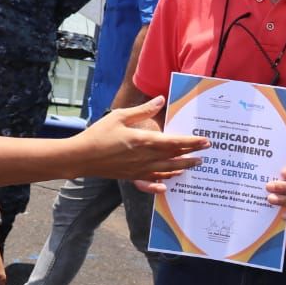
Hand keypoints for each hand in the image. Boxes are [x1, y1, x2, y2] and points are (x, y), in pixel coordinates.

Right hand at [78, 96, 207, 182]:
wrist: (80, 157)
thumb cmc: (98, 134)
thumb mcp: (120, 117)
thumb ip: (142, 110)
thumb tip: (160, 100)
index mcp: (144, 141)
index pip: (175, 142)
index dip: (192, 142)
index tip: (205, 141)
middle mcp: (145, 158)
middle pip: (174, 157)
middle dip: (191, 155)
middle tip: (205, 154)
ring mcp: (139, 170)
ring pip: (166, 170)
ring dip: (181, 167)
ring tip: (193, 165)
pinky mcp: (131, 176)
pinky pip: (152, 180)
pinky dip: (163, 181)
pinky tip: (168, 184)